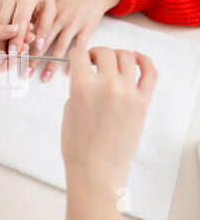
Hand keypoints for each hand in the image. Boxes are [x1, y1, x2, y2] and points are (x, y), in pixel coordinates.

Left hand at [0, 23, 18, 115]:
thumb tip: (14, 26)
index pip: (1, 29)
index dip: (14, 27)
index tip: (27, 22)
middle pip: (6, 42)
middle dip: (19, 38)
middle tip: (31, 34)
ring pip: (6, 55)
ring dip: (17, 49)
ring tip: (26, 44)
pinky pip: (1, 67)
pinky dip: (10, 62)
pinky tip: (17, 55)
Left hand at [29, 0, 121, 81]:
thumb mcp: (51, 1)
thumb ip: (38, 15)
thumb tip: (22, 31)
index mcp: (47, 12)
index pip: (32, 31)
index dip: (23, 45)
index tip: (15, 58)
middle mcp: (59, 18)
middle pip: (43, 42)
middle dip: (33, 59)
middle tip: (25, 73)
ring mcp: (73, 23)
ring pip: (60, 47)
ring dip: (51, 64)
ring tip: (44, 77)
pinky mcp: (87, 28)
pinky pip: (79, 46)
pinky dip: (74, 59)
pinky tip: (68, 71)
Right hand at [62, 47, 156, 219]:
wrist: (96, 168)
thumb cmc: (77, 144)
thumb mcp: (69, 109)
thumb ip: (79, 87)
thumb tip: (89, 75)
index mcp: (83, 86)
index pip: (80, 54)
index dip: (75, 55)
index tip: (76, 60)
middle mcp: (108, 85)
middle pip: (104, 52)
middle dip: (94, 54)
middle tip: (91, 62)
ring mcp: (128, 93)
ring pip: (127, 57)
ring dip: (116, 55)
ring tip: (110, 63)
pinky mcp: (143, 102)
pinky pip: (150, 73)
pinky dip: (144, 61)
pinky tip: (136, 58)